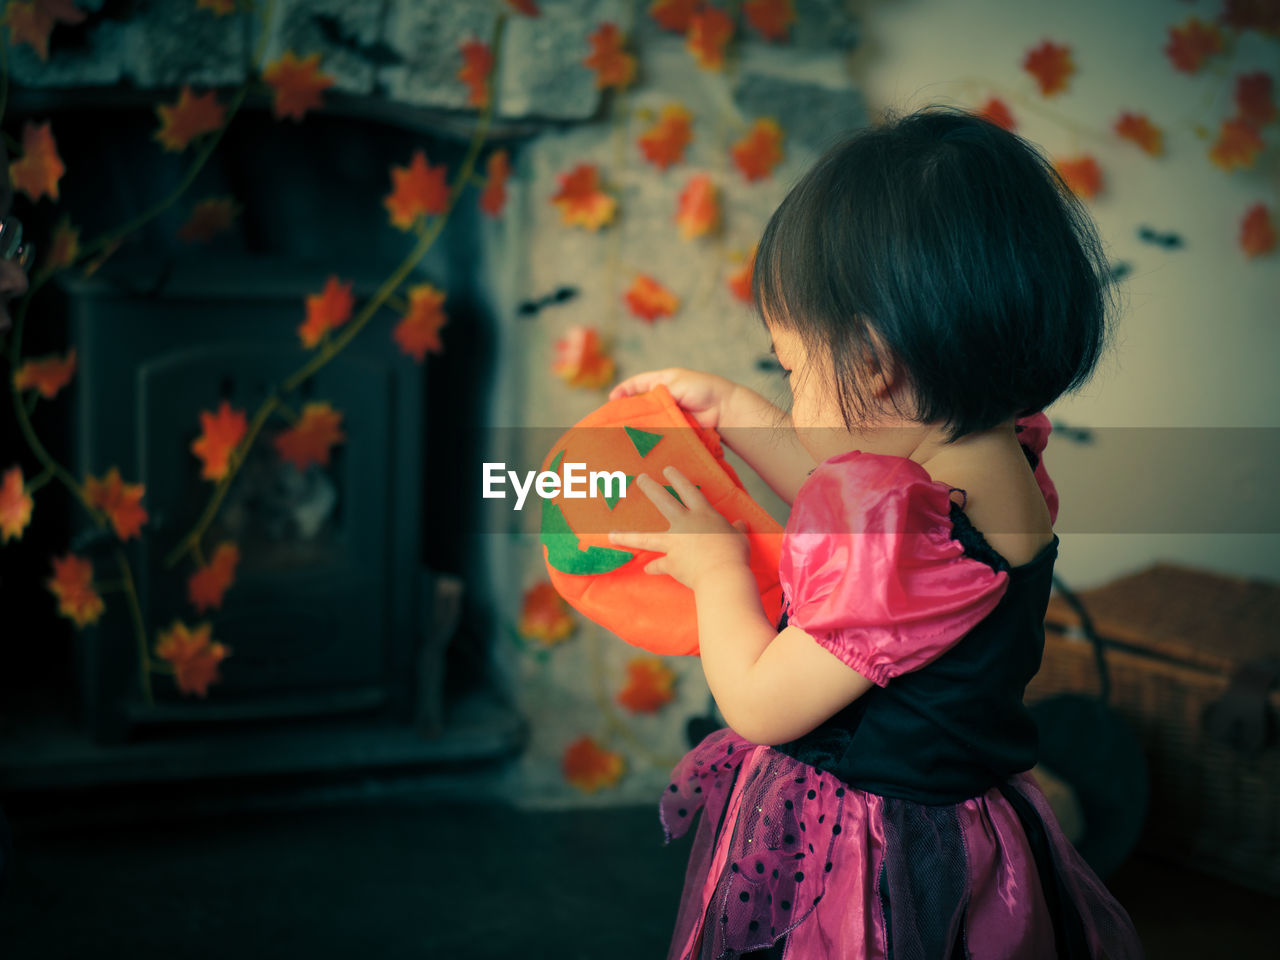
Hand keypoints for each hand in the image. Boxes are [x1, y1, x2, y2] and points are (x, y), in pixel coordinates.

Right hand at [608, 368, 737, 429]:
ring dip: (637, 427)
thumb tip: (638, 406)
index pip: (636, 385)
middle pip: (639, 406)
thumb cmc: (703, 389)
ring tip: (622, 434)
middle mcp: (662, 399)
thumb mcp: (676, 384)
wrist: (724, 409)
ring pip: (647, 421)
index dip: (623, 391)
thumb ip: (657, 394)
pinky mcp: (673, 429)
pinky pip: (658, 433)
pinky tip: (641, 442)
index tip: (611, 400)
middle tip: (611, 422)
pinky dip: (650, 437)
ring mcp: (667, 416)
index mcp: (661, 382)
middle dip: (626, 413)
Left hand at [608, 465, 750, 590]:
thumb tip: (740, 524)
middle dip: (650, 488)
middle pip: (663, 502)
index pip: (688, 491)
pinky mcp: (671, 563)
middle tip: (640, 479)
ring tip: (611, 534)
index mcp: (704, 515)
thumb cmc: (734, 555)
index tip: (667, 469)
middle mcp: (685, 525)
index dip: (678, 479)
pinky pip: (659, 565)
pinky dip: (654, 567)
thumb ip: (736, 530)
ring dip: (628, 535)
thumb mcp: (739, 538)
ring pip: (646, 537)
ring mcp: (675, 544)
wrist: (722, 575)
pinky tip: (647, 569)